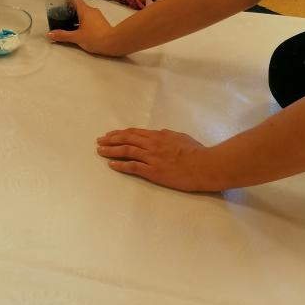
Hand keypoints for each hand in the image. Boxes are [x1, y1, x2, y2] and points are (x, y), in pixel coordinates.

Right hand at [47, 0, 117, 54]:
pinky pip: (90, 19)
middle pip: (79, 7)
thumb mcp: (76, 37)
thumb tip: (49, 34)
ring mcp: (98, 16)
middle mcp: (92, 10)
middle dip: (70, 11)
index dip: (67, 0)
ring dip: (77, 18)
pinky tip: (79, 31)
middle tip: (61, 17)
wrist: (114, 43)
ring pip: (85, 13)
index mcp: (85, 10)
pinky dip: (83, 22)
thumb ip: (62, 35)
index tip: (60, 5)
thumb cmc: (94, 37)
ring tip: (68, 25)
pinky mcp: (101, 22)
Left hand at [96, 127, 215, 191]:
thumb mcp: (180, 137)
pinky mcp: (153, 171)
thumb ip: (167, 136)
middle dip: (111, 139)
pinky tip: (111, 165)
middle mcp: (152, 144)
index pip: (134, 133)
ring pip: (126, 151)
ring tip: (100, 151)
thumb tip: (159, 134)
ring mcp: (152, 157)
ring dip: (111, 150)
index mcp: (158, 135)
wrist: (204, 165)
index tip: (111, 134)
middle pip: (127, 139)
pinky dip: (120, 165)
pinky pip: (133, 167)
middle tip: (100, 141)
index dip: (121, 133)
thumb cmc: (196, 151)